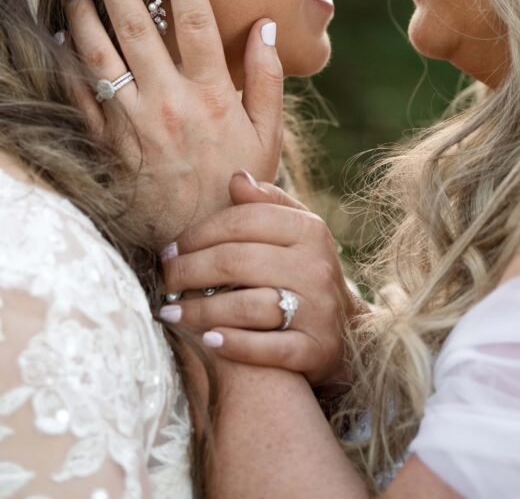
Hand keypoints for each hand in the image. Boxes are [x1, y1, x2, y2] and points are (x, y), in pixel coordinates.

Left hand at [61, 0, 283, 239]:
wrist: (199, 244)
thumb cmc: (236, 184)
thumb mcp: (267, 135)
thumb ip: (268, 80)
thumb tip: (265, 27)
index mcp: (212, 93)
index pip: (195, 19)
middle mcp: (169, 101)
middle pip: (135, 26)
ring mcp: (134, 123)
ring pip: (100, 55)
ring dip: (81, 14)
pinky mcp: (109, 144)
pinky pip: (82, 95)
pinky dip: (67, 64)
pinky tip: (59, 37)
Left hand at [160, 171, 366, 387]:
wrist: (347, 329)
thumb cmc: (303, 270)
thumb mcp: (294, 230)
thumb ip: (266, 203)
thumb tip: (236, 177)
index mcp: (309, 229)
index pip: (243, 221)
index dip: (199, 233)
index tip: (170, 248)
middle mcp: (317, 267)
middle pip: (238, 262)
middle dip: (189, 270)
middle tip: (164, 279)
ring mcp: (319, 310)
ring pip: (248, 306)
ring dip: (201, 310)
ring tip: (170, 311)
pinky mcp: (317, 350)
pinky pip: (268, 349)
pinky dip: (235, 344)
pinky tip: (208, 340)